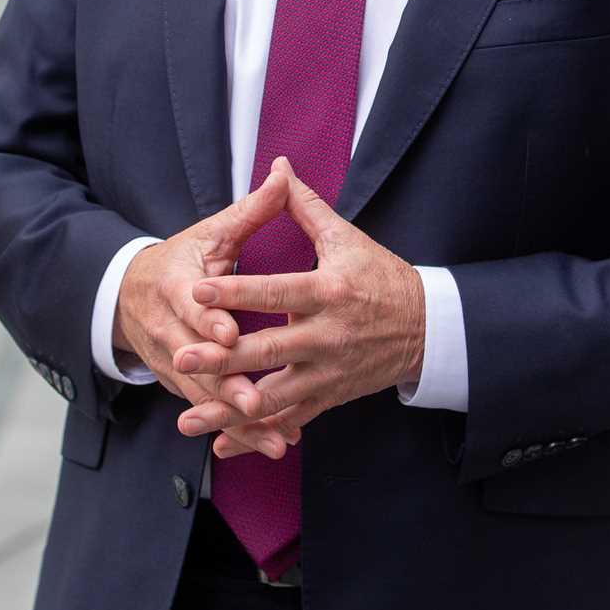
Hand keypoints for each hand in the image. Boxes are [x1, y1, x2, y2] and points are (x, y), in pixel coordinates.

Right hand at [114, 169, 299, 459]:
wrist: (130, 295)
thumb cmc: (184, 259)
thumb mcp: (211, 232)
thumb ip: (251, 210)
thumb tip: (283, 172)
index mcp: (175, 285)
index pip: (191, 305)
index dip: (209, 321)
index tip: (231, 334)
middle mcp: (168, 329)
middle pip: (196, 361)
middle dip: (226, 383)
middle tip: (258, 400)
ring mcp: (172, 361)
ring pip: (203, 394)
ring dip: (236, 419)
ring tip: (273, 434)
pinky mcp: (181, 384)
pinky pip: (210, 410)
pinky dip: (238, 429)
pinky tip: (272, 440)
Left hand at [171, 158, 425, 456]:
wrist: (427, 327)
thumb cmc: (381, 276)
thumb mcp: (346, 238)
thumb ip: (305, 206)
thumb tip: (278, 167)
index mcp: (328, 291)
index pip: (276, 290)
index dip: (237, 292)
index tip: (198, 289)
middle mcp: (326, 335)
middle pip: (267, 350)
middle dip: (222, 357)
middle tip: (182, 356)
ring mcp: (327, 372)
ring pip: (272, 397)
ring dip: (228, 410)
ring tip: (187, 418)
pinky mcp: (329, 396)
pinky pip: (288, 420)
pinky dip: (254, 435)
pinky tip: (220, 443)